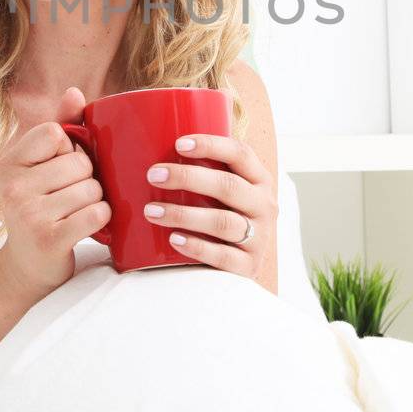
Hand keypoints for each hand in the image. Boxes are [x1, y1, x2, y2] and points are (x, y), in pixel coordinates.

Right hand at [0, 87, 111, 300]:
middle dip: (86, 177)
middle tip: (70, 195)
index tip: (59, 166)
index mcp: (7, 163)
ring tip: (76, 211)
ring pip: (92, 188)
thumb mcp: (40, 167)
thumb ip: (60, 127)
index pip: (54, 132)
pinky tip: (86, 225)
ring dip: (95, 199)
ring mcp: (29, 214)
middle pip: (79, 162)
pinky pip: (97, 212)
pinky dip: (101, 218)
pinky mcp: (50, 239)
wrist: (27, 266)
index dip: (68, 147)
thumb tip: (75, 91)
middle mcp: (12, 187)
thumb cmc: (40, 207)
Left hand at [143, 133, 277, 293]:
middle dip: (188, 177)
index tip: (178, 144)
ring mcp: (259, 238)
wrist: (239, 266)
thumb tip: (148, 151)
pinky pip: (222, 256)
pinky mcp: (249, 266)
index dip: (211, 146)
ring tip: (151, 211)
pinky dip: (197, 246)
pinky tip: (174, 239)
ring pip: (222, 222)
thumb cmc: (222, 218)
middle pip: (228, 186)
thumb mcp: (223, 193)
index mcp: (258, 180)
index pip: (240, 154)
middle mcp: (264, 206)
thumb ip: (202, 172)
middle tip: (154, 175)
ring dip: (183, 214)